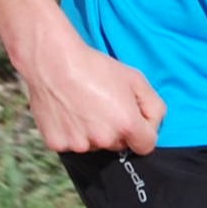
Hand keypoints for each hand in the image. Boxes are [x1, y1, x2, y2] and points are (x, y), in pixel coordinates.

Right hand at [15, 35, 165, 153]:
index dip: (142, 131)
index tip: (132, 118)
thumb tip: (153, 124)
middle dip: (116, 130)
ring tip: (82, 107)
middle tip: (103, 105)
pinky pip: (71, 144)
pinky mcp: (57, 144)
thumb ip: (154, 106)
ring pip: (94, 146)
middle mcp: (104, 139)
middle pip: (119, 145)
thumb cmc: (95, 66)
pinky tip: (67, 112)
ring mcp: (79, 144)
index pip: (146, 146)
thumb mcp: (135, 78)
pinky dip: (71, 133)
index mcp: (126, 125)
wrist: (52, 61)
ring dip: (93, 133)